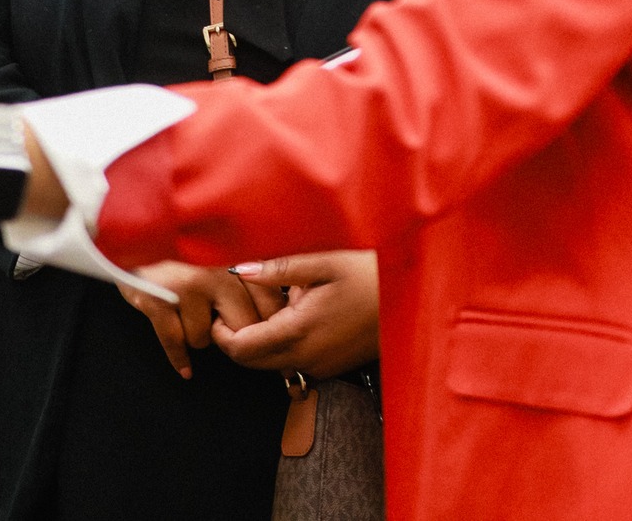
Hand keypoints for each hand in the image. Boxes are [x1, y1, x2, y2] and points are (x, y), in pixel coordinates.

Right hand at [120, 261, 271, 378]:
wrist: (133, 231)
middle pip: (242, 327)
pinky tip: (186, 370)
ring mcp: (187, 285)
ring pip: (204, 338)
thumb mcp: (219, 252)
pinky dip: (179, 358)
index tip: (263, 336)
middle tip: (219, 329)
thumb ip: (248, 275)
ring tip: (185, 315)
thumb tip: (278, 315)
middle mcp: (216, 270)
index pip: (270, 303)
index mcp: (236, 256)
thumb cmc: (181, 247)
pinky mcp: (158, 300)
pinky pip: (175, 342)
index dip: (266, 326)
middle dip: (232, 336)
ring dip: (196, 336)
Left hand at [212, 251, 380, 378]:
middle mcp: (306, 358)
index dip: (220, 335)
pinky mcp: (331, 367)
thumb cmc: (370, 276)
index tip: (218, 312)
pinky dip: (281, 347)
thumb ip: (277, 271)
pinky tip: (293, 317)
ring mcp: (320, 367)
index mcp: (298, 332)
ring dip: (258, 345)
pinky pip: (293, 363)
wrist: (413, 300)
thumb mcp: (323, 264)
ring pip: (271, 365)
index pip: (241, 349)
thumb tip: (240, 271)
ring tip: (264, 309)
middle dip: (235, 340)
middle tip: (232, 310)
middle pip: (251, 362)